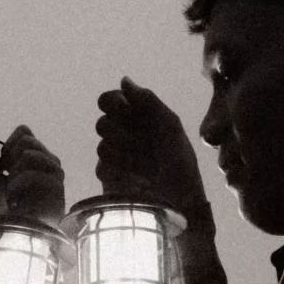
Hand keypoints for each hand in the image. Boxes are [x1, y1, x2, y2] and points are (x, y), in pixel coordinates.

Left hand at [0, 119, 65, 227]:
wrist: (17, 234)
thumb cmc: (7, 208)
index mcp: (36, 155)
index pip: (24, 131)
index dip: (8, 147)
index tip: (5, 169)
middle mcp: (50, 160)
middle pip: (25, 139)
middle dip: (9, 160)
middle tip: (11, 183)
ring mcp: (56, 172)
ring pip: (28, 153)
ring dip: (13, 175)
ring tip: (16, 193)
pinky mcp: (57, 186)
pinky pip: (30, 173)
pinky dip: (16, 187)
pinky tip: (19, 201)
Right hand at [94, 80, 210, 224]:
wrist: (182, 203)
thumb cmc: (182, 164)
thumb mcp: (171, 128)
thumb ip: (148, 101)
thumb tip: (123, 80)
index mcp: (138, 118)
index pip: (109, 100)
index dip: (114, 104)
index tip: (127, 110)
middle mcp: (124, 134)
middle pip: (102, 123)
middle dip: (125, 135)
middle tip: (145, 146)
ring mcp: (115, 157)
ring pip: (102, 146)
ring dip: (128, 157)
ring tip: (148, 168)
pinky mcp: (110, 179)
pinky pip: (102, 168)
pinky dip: (122, 173)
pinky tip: (139, 180)